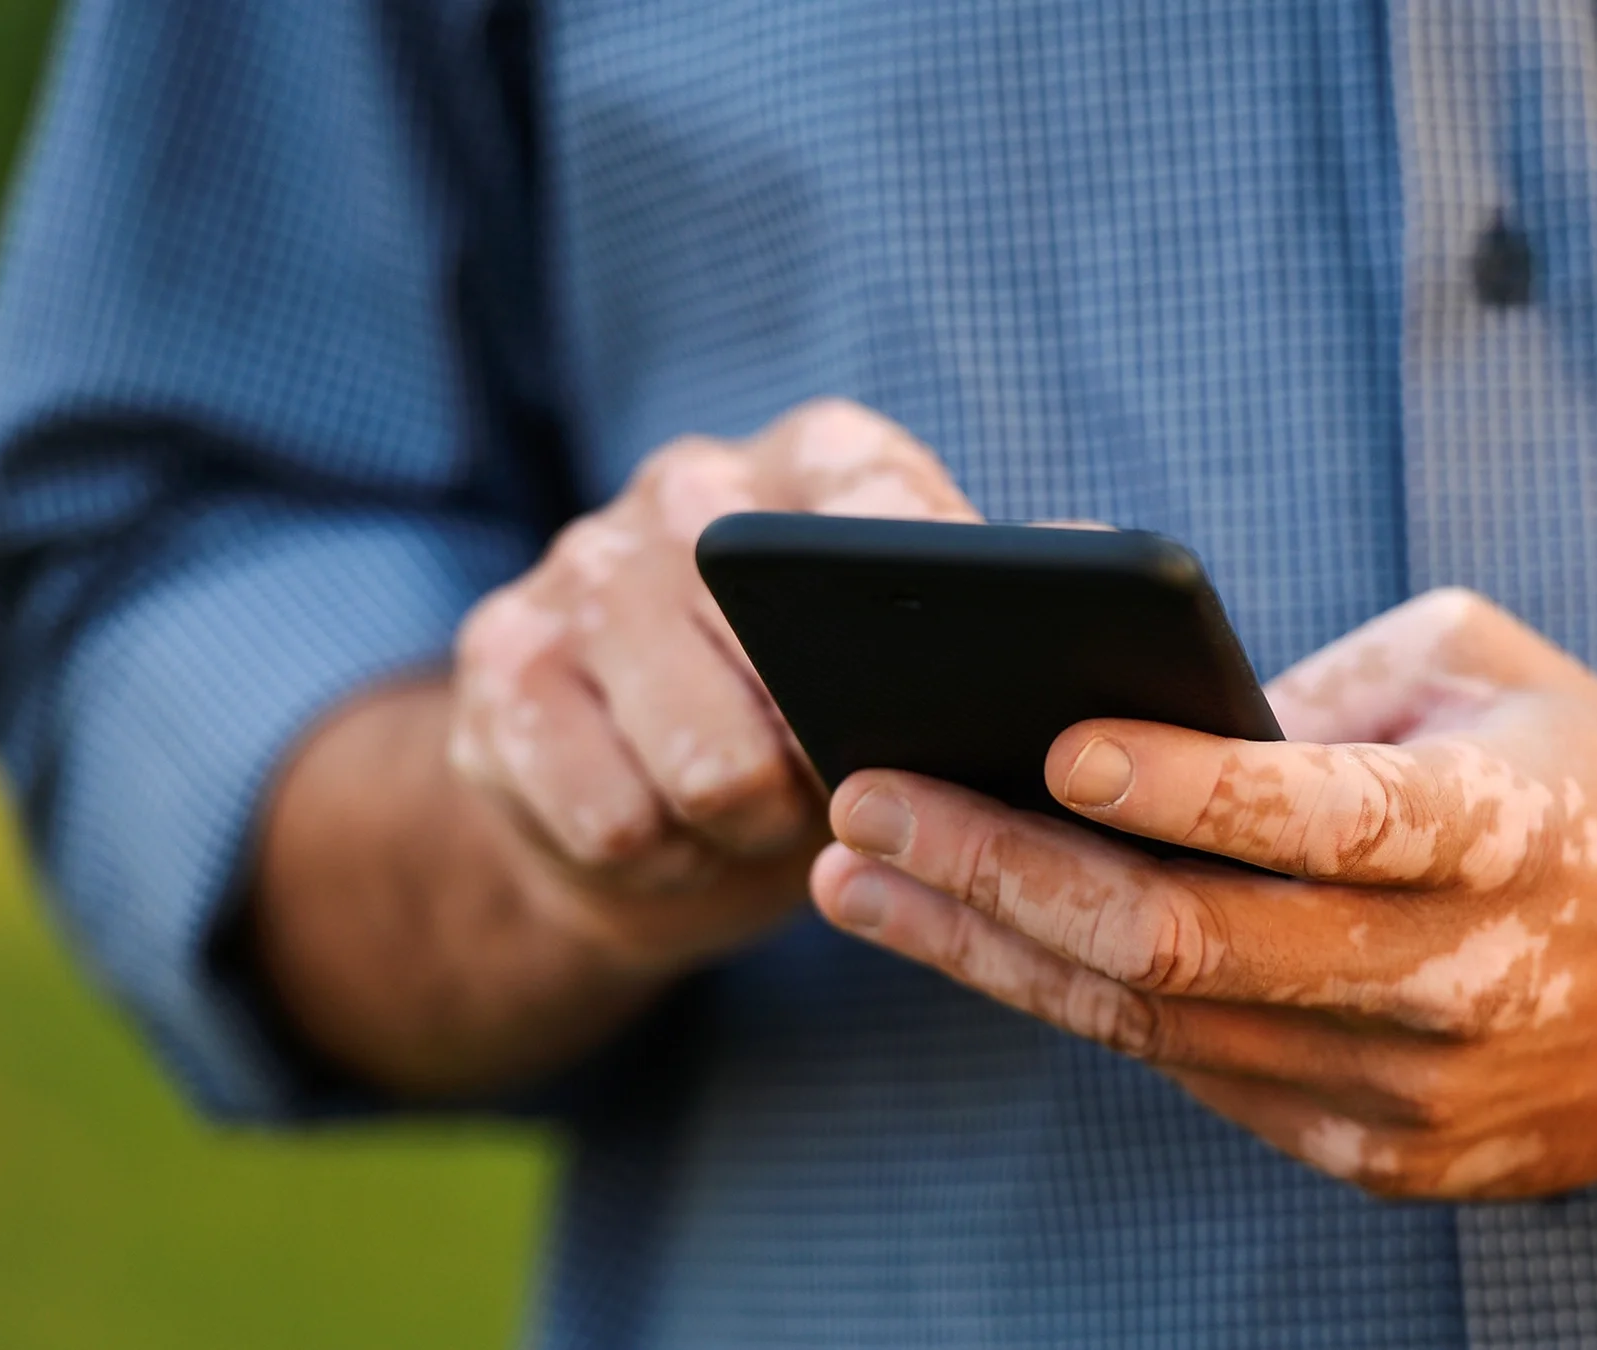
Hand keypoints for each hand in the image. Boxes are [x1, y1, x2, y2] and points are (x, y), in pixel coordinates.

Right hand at [451, 398, 979, 978]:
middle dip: (831, 766)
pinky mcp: (497, 665)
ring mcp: (580, 567)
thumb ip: (1002, 622)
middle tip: (833, 785)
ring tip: (753, 816)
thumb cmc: (819, 727)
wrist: (638, 813)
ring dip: (748, 830)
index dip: (924, 612)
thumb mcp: (919, 672)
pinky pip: (613, 819)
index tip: (958, 685)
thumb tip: (1099, 578)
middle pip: (791, 661)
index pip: (882, 516)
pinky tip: (667, 835)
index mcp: (820, 460)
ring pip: (708, 765)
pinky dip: (660, 862)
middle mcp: (691, 486)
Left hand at [809, 588, 1596, 1198]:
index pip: (1317, 816)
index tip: (1047, 738)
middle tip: (865, 801)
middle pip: (1190, 946)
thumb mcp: (1490, 668)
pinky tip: (984, 941)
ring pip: (1162, 1030)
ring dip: (993, 950)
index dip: (1179, 785)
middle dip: (1002, 873)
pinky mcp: (1388, 1162)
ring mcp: (1420, 1097)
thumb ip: (1321, 690)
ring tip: (864, 875)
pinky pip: (1199, 1078)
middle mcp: (1461, 981)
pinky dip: (1083, 1005)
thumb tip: (1128, 717)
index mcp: (1506, 829)